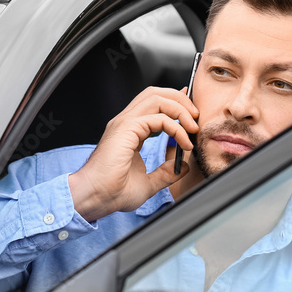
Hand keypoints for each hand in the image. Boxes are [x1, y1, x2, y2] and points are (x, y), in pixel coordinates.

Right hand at [69, 86, 198, 221]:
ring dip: (180, 109)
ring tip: (192, 127)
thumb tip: (182, 166)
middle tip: (196, 118)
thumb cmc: (112, 192)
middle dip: (180, 100)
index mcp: (129, 131)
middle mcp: (126, 122)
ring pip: (157, 98)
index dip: (174, 103)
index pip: (153, 105)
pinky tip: (183, 141)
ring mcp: (124, 123)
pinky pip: (158, 118)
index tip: (192, 113)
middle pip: (156, 93)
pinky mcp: (126, 129)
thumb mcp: (148, 183)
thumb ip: (165, 173)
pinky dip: (176, 127)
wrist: (95, 198)